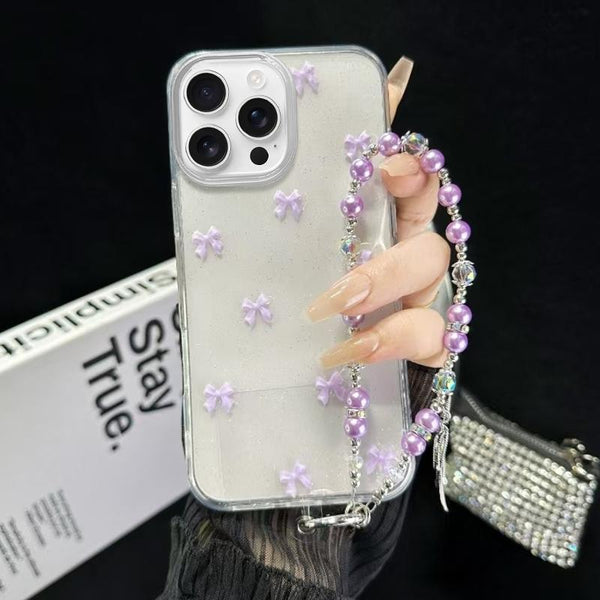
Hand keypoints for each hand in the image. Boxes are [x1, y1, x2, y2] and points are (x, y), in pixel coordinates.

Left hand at [306, 57, 449, 368]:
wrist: (318, 344)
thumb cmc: (314, 279)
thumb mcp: (305, 228)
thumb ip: (331, 169)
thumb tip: (382, 88)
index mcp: (388, 226)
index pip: (419, 186)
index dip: (413, 172)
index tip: (385, 168)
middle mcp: (411, 263)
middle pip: (425, 252)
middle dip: (386, 269)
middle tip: (341, 289)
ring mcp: (421, 306)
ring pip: (431, 307)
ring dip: (390, 321)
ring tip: (340, 333)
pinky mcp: (422, 346)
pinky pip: (429, 347)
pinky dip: (392, 351)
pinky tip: (346, 354)